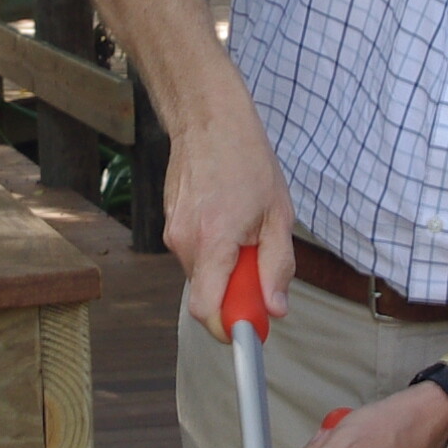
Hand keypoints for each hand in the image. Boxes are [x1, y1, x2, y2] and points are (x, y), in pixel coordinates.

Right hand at [163, 106, 298, 336]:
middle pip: (207, 296)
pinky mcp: (170, 226)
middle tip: (260, 267)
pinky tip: (228, 219)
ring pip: (202, 275)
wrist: (208, 120)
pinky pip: (195, 256)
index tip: (253, 326)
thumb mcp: (278, 215)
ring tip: (245, 230)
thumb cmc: (247, 161)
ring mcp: (172, 234)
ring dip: (226, 269)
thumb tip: (276, 308)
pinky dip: (214, 252)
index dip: (230, 327)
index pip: (207, 311)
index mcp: (214, 241)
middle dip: (235, 294)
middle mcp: (185, 242)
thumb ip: (277, 267)